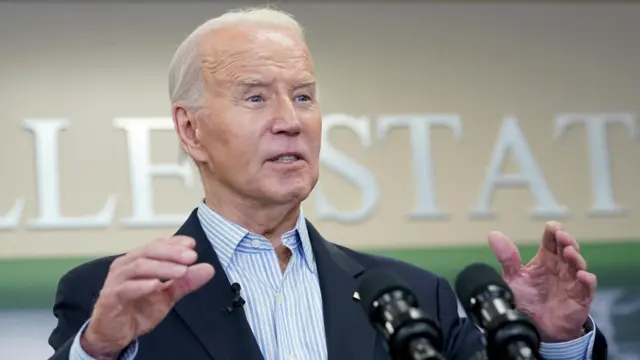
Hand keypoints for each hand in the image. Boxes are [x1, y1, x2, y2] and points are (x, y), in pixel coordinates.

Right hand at [80, 236, 214, 358]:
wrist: (114, 333)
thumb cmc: (138, 309)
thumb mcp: (168, 295)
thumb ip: (186, 282)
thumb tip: (208, 269)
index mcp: (139, 260)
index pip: (158, 245)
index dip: (175, 243)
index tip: (192, 244)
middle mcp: (126, 265)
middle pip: (149, 251)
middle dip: (172, 252)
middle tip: (192, 257)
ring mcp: (117, 280)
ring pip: (139, 266)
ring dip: (162, 267)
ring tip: (181, 271)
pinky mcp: (111, 297)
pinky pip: (126, 288)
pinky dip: (142, 286)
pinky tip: (157, 285)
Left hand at [488, 221, 596, 342]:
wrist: (533, 329)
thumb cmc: (526, 301)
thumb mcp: (513, 278)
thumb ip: (506, 258)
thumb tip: (493, 235)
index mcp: (545, 260)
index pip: (551, 241)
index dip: (553, 232)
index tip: (552, 227)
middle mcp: (560, 268)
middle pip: (567, 248)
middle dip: (566, 240)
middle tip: (561, 237)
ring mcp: (571, 282)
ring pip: (579, 265)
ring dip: (576, 257)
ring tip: (569, 252)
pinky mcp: (579, 299)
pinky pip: (587, 288)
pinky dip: (587, 281)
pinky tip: (583, 276)